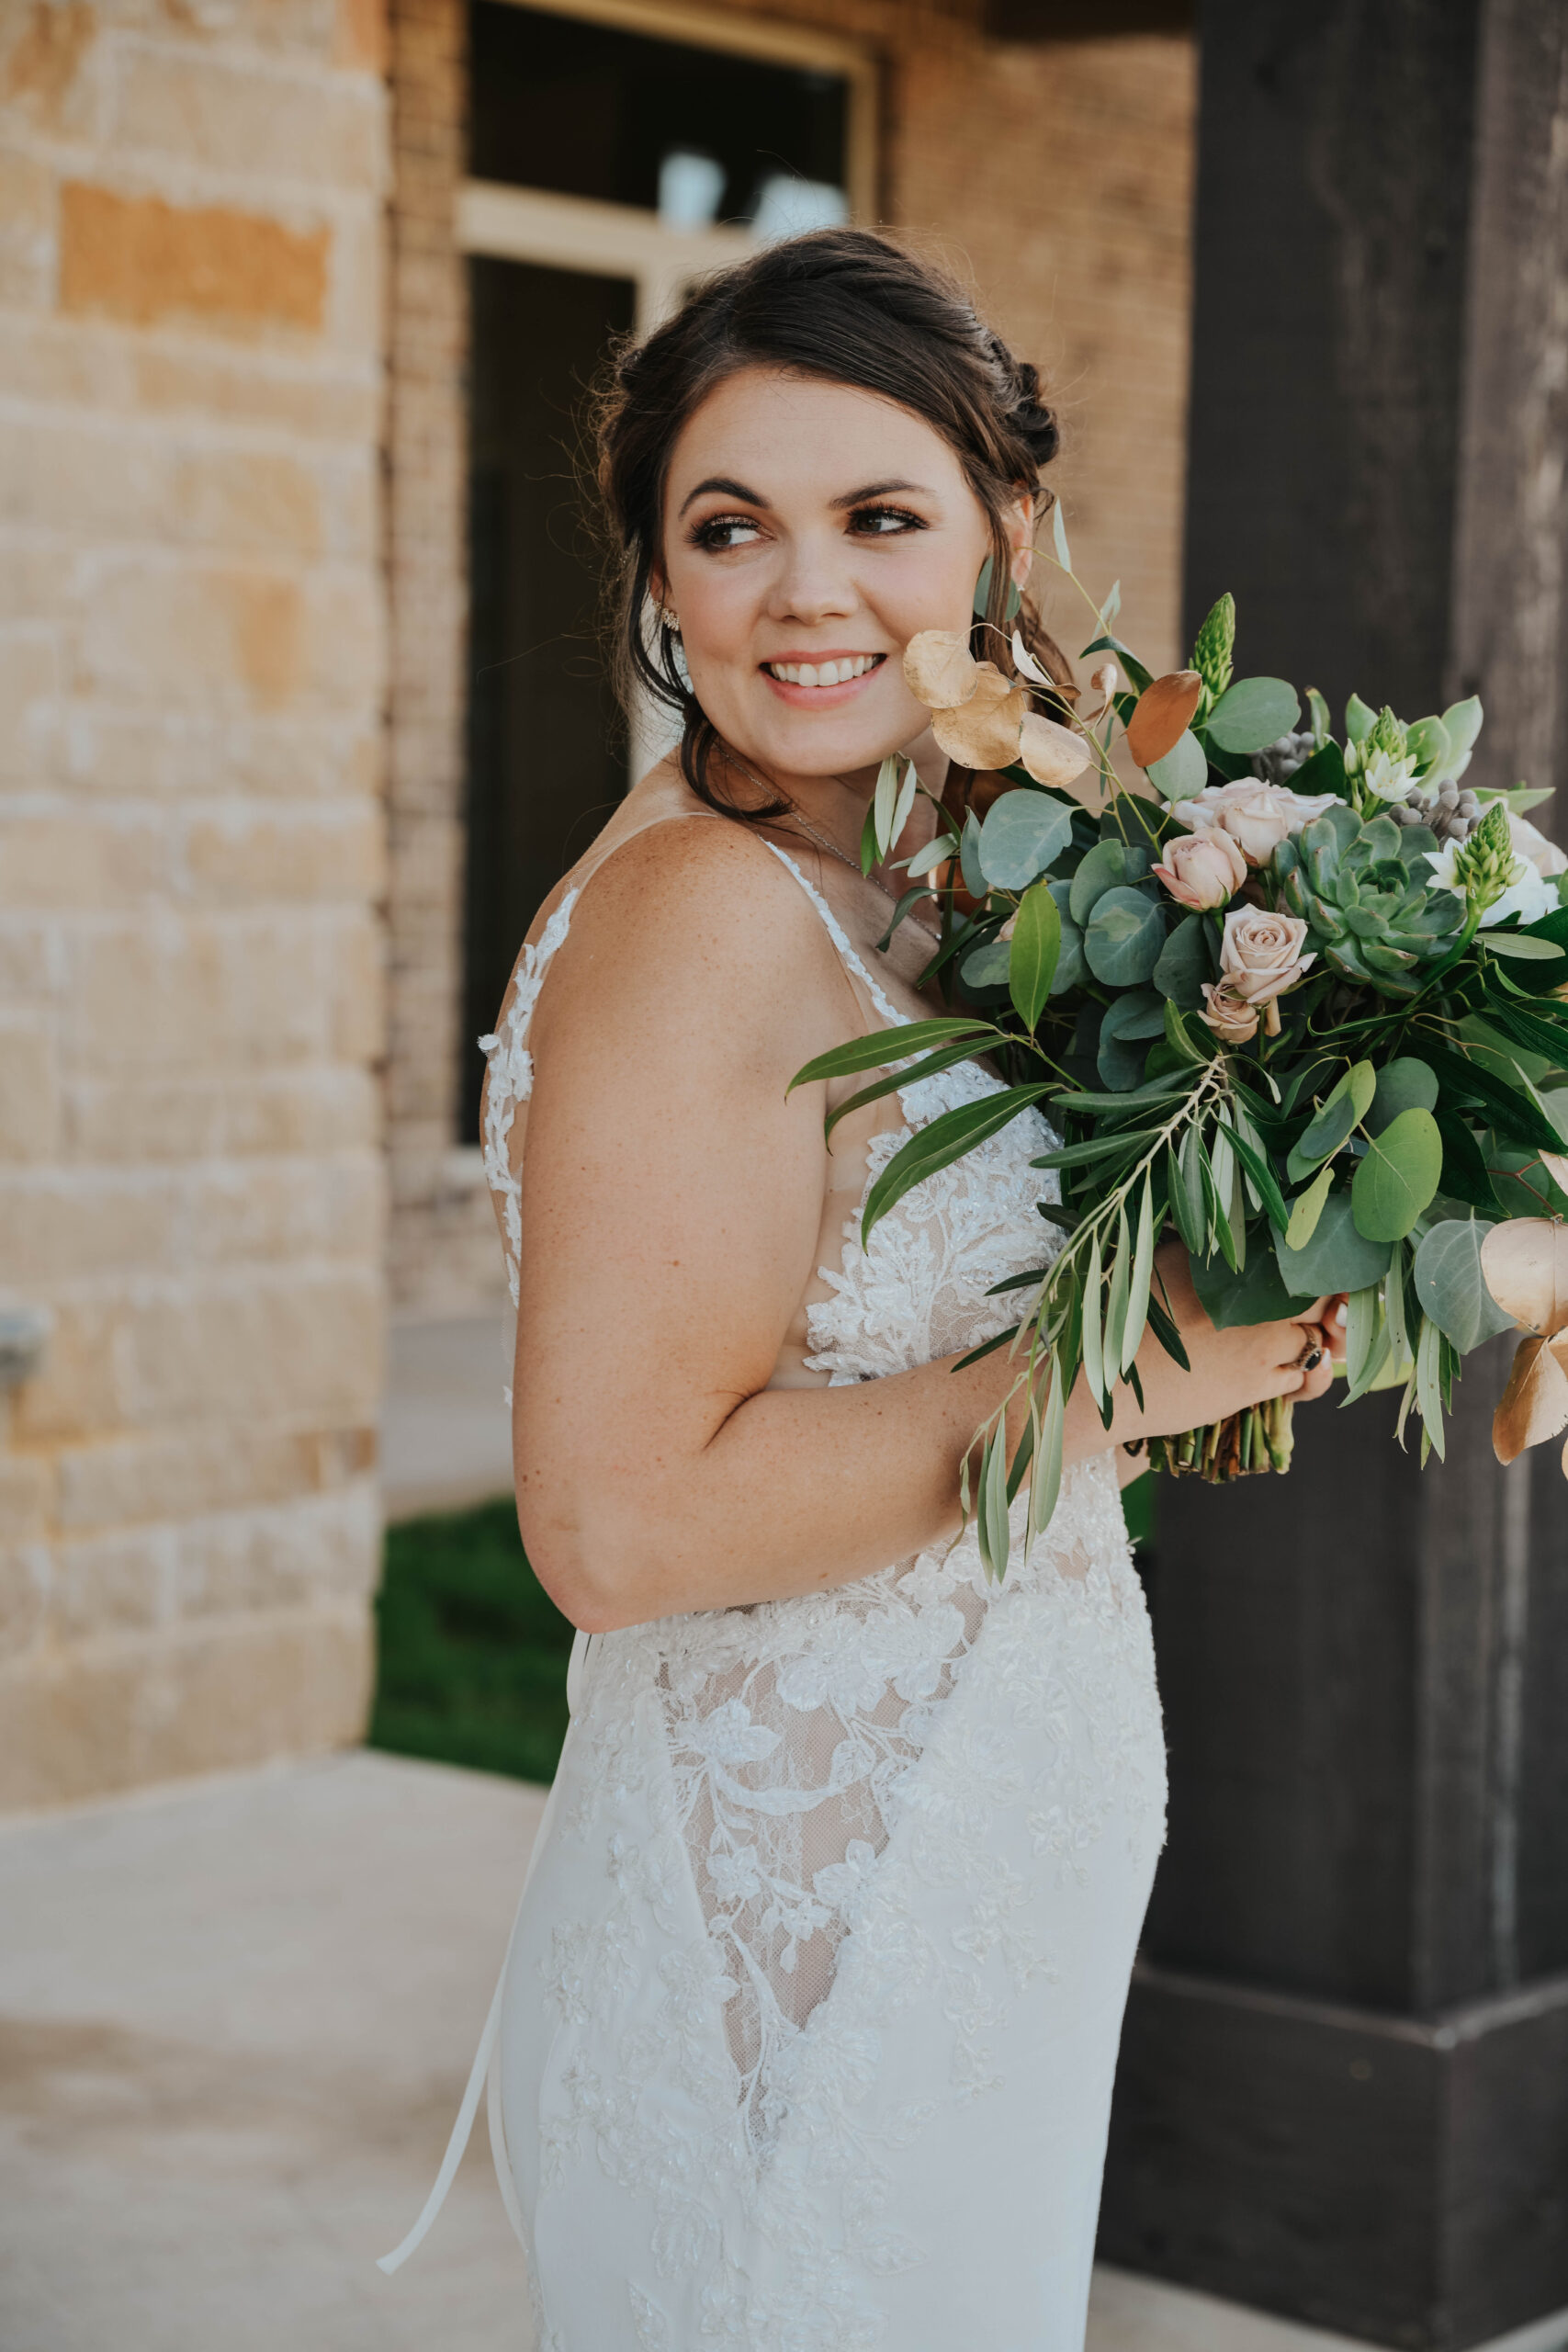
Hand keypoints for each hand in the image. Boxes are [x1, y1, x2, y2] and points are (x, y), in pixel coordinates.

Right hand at [1118, 1245, 1339, 1444]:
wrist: (1109, 1380)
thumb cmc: (1127, 1322)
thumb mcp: (1162, 1267)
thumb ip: (1206, 1249)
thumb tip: (1240, 1232)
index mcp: (1231, 1257)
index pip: (1301, 1252)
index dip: (1318, 1268)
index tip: (1314, 1281)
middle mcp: (1253, 1293)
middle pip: (1322, 1293)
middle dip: (1328, 1307)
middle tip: (1323, 1319)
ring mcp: (1259, 1338)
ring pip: (1317, 1339)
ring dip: (1312, 1346)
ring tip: (1294, 1350)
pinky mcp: (1257, 1382)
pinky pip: (1303, 1377)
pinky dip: (1299, 1377)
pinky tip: (1274, 1376)